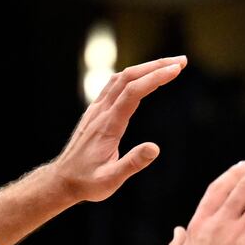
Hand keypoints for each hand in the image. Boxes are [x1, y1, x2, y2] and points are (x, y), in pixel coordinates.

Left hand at [49, 56, 186, 203]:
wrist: (62, 179)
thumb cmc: (87, 182)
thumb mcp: (110, 180)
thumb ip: (132, 163)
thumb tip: (155, 148)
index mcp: (107, 125)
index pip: (133, 92)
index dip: (154, 78)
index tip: (176, 71)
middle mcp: (101, 111)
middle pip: (128, 77)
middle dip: (156, 66)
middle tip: (182, 62)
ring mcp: (96, 109)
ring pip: (121, 78)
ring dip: (145, 68)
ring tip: (169, 66)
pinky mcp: (96, 112)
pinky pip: (114, 86)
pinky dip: (133, 76)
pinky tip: (144, 77)